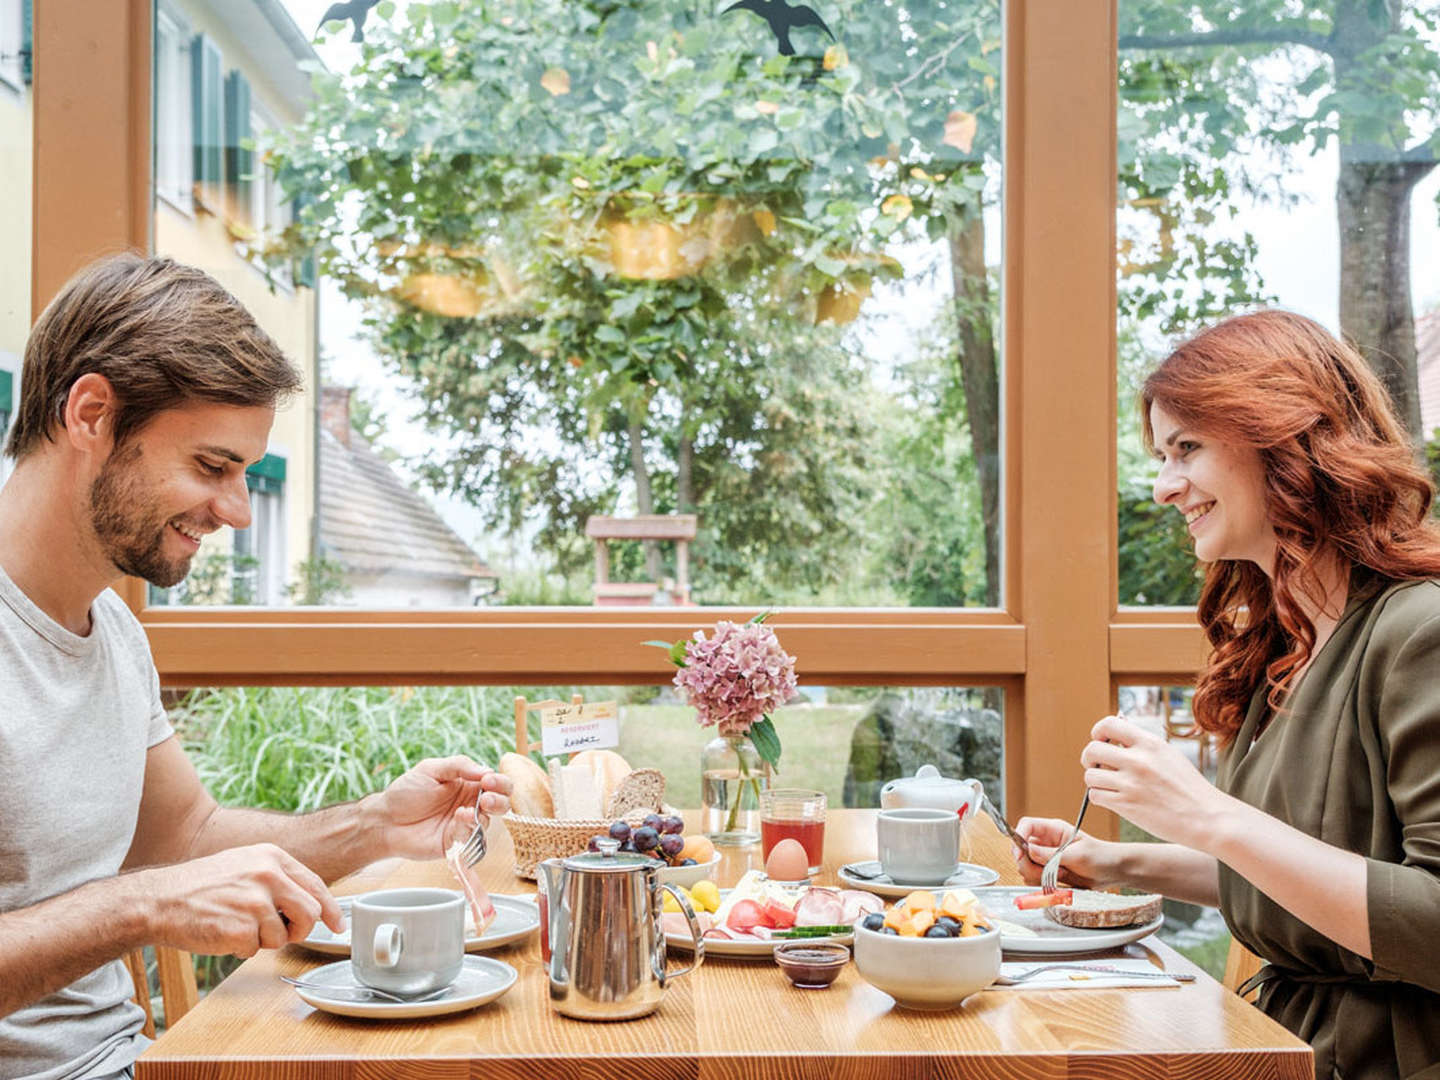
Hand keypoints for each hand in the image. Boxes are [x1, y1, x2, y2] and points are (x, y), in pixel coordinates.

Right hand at [143, 844, 343, 957]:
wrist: (159, 899)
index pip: (315, 884)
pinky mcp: (241, 928)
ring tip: (236, 925)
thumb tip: (310, 902)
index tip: (337, 924)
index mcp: (271, 857)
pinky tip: (223, 934)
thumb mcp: (244, 865)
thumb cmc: (201, 886)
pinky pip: (255, 949)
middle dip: (300, 930)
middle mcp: (268, 875)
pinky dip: (241, 949)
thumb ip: (277, 878)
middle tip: (283, 934)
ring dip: (262, 940)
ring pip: (282, 936)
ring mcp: (255, 902)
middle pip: (309, 913)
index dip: (330, 908)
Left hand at [369, 756, 512, 860]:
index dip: (499, 781)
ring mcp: (464, 826)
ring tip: (466, 811)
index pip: (496, 783)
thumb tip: (485, 770)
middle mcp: (471, 804)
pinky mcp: (457, 844)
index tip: (488, 780)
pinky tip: (457, 821)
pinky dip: (469, 830)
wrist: (385, 820)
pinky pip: (472, 840)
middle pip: (501, 804)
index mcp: (468, 784)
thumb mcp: (430, 769)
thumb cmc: (405, 792)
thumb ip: (459, 766)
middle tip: (487, 798)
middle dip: (500, 800)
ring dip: (484, 816)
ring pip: (490, 823)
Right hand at [1012, 817, 1109, 888]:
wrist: (1115, 872)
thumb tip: (1028, 850)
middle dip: (1028, 864)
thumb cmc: (1102, 857)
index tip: (1020, 854)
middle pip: (1021, 849)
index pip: (1027, 826)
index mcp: (1053, 830)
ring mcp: (1047, 857)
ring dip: (1038, 876)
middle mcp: (1046, 842)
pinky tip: (1060, 882)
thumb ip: (1052, 854)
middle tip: (1045, 872)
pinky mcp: (1050, 871)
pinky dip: (1043, 883)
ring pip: (1026, 866)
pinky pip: (1035, 878)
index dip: (1018, 837)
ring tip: (1059, 875)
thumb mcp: (1078, 855)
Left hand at [1080, 714, 1221, 848]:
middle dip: (1090, 758)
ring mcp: (1131, 783)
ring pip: (1090, 775)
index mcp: (1150, 744)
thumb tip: (1116, 732)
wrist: (1207, 818)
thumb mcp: (1169, 755)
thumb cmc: (1189, 788)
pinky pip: (1095, 796)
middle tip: (1098, 767)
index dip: (1098, 732)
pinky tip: (1113, 799)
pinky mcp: (1126, 805)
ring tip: (1109, 786)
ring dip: (1095, 781)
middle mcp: (1138, 760)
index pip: (1108, 724)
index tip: (1101, 742)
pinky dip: (1100, 798)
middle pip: (1092, 749)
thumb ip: (1143, 745)